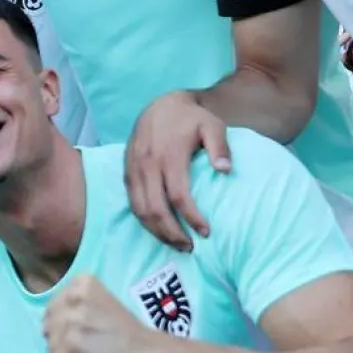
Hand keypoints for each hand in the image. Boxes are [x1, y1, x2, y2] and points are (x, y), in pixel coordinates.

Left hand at [44, 274, 167, 352]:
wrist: (147, 352)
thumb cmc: (124, 330)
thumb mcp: (99, 301)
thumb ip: (72, 302)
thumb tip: (47, 319)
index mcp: (82, 282)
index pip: (54, 304)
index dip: (61, 321)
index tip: (78, 329)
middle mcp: (75, 297)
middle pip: (48, 322)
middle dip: (60, 335)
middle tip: (81, 343)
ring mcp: (72, 320)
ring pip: (50, 341)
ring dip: (62, 351)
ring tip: (84, 352)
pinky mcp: (72, 344)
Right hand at [126, 90, 230, 251]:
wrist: (162, 104)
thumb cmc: (191, 118)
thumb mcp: (212, 125)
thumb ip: (220, 147)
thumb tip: (225, 170)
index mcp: (168, 154)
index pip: (178, 195)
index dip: (191, 217)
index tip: (206, 232)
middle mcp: (146, 164)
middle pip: (154, 208)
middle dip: (172, 232)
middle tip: (190, 247)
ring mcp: (133, 168)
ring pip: (139, 208)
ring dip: (156, 230)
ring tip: (175, 243)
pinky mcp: (127, 170)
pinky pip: (132, 201)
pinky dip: (144, 219)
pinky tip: (159, 229)